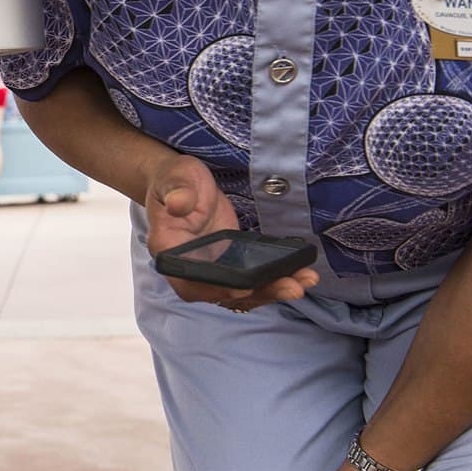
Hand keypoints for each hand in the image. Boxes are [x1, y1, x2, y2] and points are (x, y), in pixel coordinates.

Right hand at [144, 153, 317, 308]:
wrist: (184, 181)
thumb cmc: (175, 178)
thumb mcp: (176, 177)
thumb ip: (177, 190)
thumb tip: (178, 204)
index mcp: (169, 250)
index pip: (188, 280)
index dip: (214, 288)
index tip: (243, 288)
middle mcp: (188, 267)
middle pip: (221, 292)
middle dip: (258, 293)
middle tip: (291, 288)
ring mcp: (211, 267)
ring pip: (240, 291)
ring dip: (272, 290)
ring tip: (302, 283)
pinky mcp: (230, 262)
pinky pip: (251, 278)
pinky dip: (274, 279)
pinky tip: (300, 274)